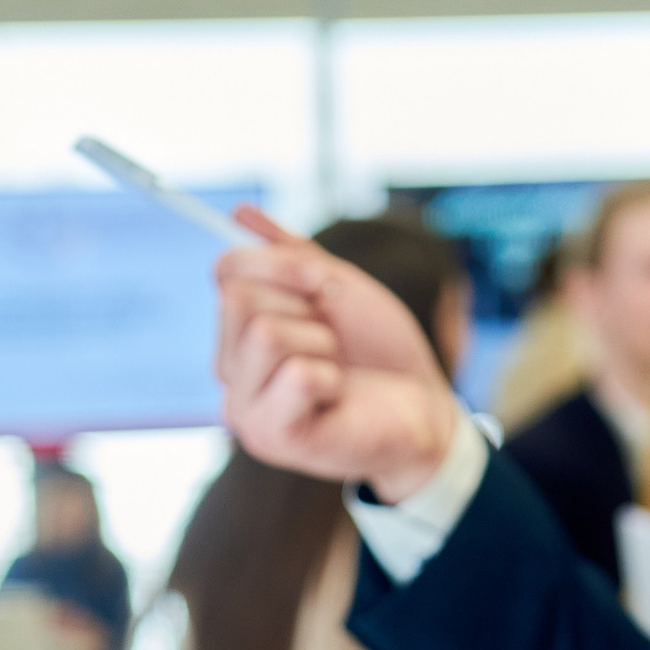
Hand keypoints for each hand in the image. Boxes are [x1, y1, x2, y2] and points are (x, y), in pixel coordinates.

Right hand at [215, 212, 458, 500]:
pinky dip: (331, 378)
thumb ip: (287, 254)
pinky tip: (337, 399)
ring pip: (264, 334)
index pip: (226, 270)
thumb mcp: (334, 287)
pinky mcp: (273, 437)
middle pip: (239, 299)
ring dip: (319, 343)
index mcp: (239, 334)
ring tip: (336, 371)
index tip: (325, 283)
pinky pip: (296, 374)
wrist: (423, 407)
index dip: (281, 263)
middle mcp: (231, 373)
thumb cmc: (379, 352)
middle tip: (333, 339)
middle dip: (303, 306)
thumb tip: (239, 212)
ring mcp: (246, 410)